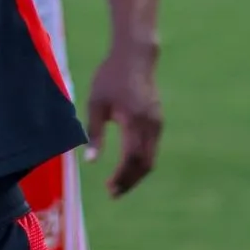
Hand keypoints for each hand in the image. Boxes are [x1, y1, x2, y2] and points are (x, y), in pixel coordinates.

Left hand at [83, 45, 162, 196]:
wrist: (135, 56)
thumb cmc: (111, 77)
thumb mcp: (96, 103)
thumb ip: (95, 132)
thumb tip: (91, 161)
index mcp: (134, 121)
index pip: (131, 159)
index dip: (121, 177)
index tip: (109, 188)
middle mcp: (150, 125)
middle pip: (144, 164)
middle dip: (130, 181)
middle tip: (113, 193)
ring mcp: (157, 123)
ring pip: (151, 158)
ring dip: (136, 174)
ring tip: (119, 184)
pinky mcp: (158, 120)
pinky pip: (152, 148)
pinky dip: (141, 162)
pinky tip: (127, 166)